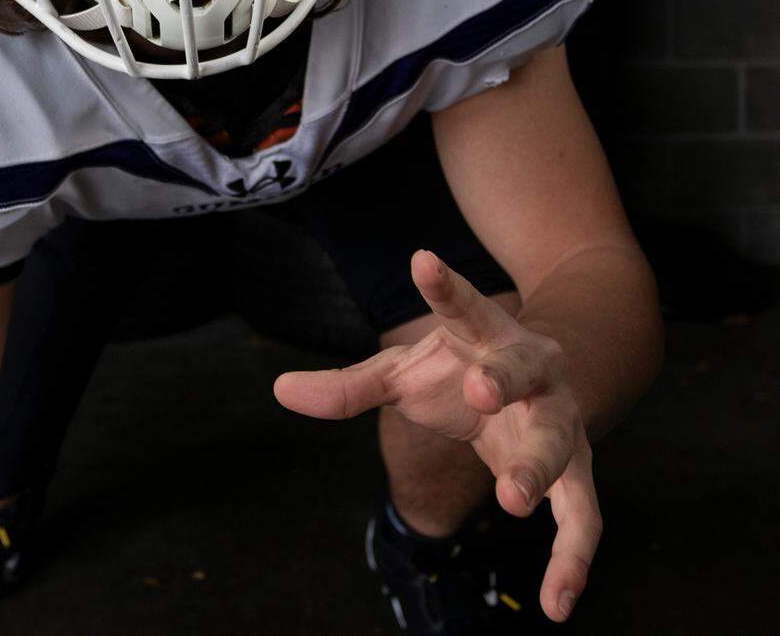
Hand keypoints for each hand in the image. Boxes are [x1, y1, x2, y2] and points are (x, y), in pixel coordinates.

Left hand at [272, 249, 600, 623]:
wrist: (546, 383)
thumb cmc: (464, 371)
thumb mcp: (406, 372)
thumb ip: (351, 386)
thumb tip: (278, 389)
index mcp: (485, 334)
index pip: (462, 304)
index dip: (442, 285)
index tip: (420, 259)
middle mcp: (531, 369)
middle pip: (519, 371)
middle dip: (502, 381)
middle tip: (477, 393)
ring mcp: (558, 419)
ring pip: (556, 443)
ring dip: (537, 469)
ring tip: (512, 500)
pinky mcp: (575, 471)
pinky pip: (581, 517)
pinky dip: (572, 561)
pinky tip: (556, 605)